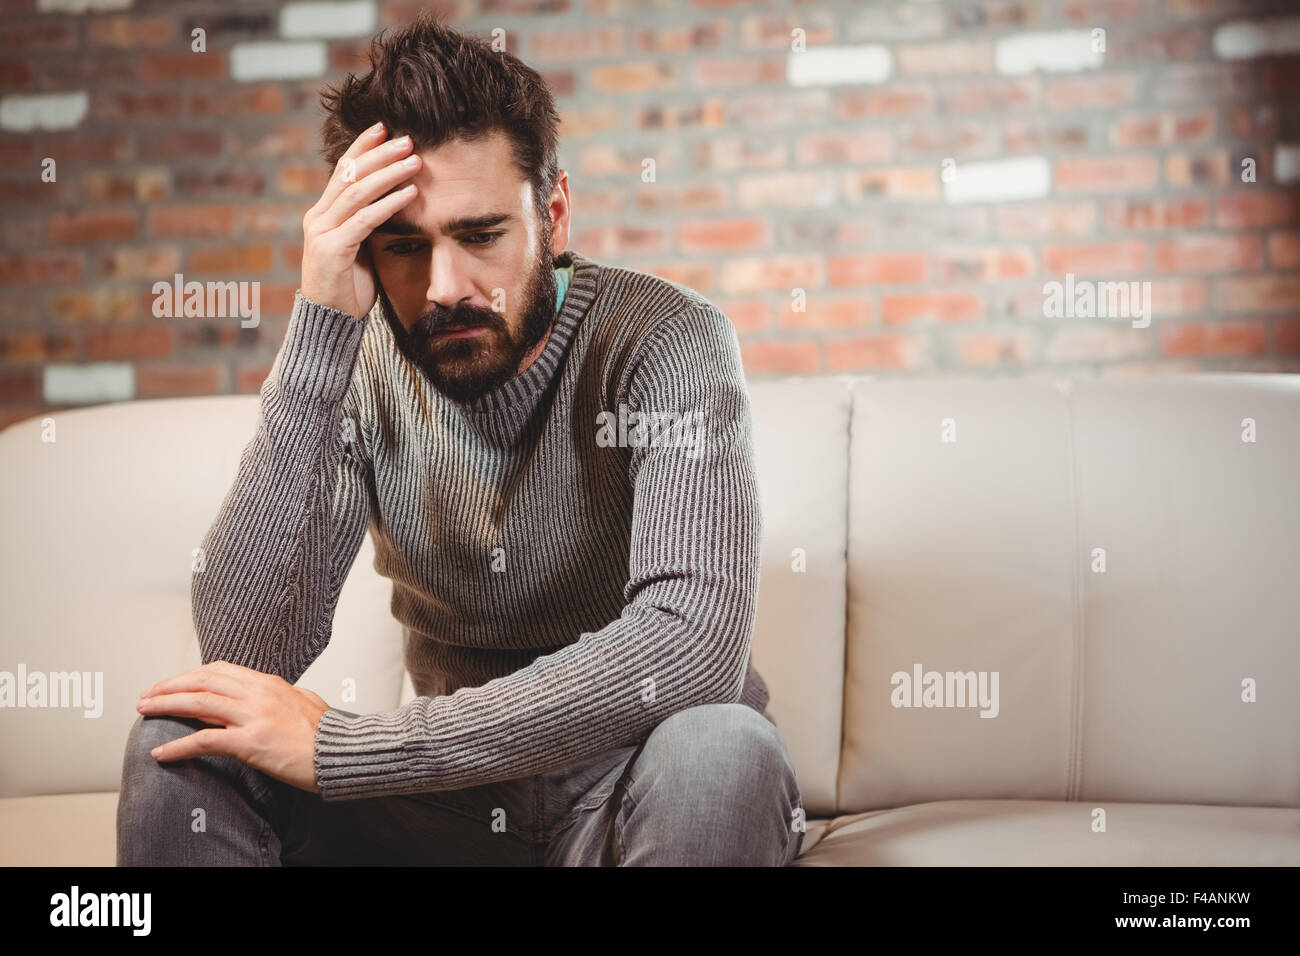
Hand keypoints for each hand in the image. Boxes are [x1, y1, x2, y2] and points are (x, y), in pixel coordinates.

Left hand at [137, 660, 330, 792]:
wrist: (342, 753)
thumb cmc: (327, 733)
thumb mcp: (305, 702)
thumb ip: (283, 697)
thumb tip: (273, 697)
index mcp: (269, 683)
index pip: (220, 670)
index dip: (191, 675)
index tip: (173, 683)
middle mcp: (258, 694)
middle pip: (202, 681)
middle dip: (169, 686)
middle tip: (148, 695)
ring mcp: (254, 716)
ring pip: (198, 703)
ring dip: (165, 706)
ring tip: (144, 711)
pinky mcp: (251, 743)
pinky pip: (204, 741)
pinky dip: (178, 747)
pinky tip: (161, 753)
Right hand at [300, 120, 421, 320]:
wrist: (330, 323)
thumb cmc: (350, 288)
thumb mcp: (361, 249)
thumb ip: (369, 224)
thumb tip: (395, 201)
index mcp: (322, 214)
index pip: (343, 170)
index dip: (363, 147)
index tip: (385, 127)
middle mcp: (318, 218)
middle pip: (350, 174)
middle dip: (380, 153)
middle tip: (408, 139)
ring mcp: (322, 233)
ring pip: (358, 192)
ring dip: (389, 174)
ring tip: (415, 161)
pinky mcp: (332, 250)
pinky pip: (364, 220)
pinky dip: (388, 205)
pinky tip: (409, 194)